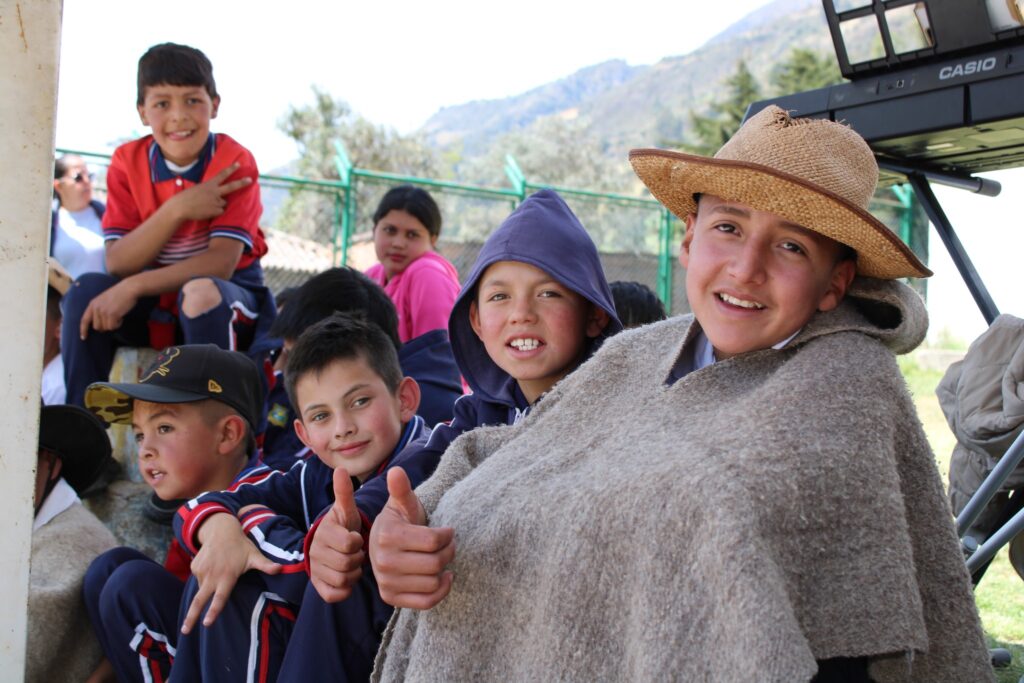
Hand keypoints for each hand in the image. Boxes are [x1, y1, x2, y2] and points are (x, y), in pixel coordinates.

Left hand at [79, 278, 139, 338]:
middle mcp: (96, 308)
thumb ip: (99, 309)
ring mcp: (103, 312)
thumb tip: (99, 324)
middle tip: (113, 320)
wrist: (129, 288)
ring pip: (106, 328)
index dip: (83, 330)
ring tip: (118, 315)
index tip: (83, 338)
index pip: (84, 320)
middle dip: (105, 326)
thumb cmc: (119, 294)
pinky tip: (121, 316)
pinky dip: (118, 324)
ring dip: (113, 324)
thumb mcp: (104, 300)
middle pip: (97, 327)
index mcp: (92, 304)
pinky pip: (113, 327)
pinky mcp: (112, 315)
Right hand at [170, 163, 251, 221]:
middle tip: (251, 180)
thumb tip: (221, 196)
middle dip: (242, 183)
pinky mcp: (216, 210)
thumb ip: (210, 190)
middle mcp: (214, 191)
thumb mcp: (199, 189)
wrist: (180, 207)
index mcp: (209, 184)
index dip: (231, 169)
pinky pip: (220, 212)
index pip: (222, 174)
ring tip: (206, 205)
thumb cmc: (187, 198)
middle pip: (231, 187)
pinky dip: (215, 212)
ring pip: (224, 203)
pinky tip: (206, 211)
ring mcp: (216, 201)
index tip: (239, 164)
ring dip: (218, 205)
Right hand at [180, 512, 280, 633]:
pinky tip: (214, 565)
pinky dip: (206, 577)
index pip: (220, 597)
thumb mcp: (254, 555)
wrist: (221, 530)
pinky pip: (199, 578)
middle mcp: (212, 575)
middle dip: (191, 617)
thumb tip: (281, 569)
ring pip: (202, 588)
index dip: (213, 611)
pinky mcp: (194, 567)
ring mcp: (201, 571)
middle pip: (200, 600)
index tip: (206, 623)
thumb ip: (265, 565)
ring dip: (208, 587)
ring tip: (221, 569)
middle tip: (184, 631)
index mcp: (227, 576)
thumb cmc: (241, 546)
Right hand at [309, 467, 365, 602]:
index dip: (358, 543)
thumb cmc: (345, 526)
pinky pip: (334, 594)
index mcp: (324, 532)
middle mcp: (315, 551)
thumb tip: (340, 469)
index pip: (349, 543)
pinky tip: (348, 577)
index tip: (357, 538)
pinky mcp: (317, 586)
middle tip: (358, 552)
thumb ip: (344, 492)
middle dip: (357, 559)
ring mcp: (315, 570)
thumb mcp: (347, 510)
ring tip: (354, 563)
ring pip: (342, 580)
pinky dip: (345, 588)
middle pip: (346, 563)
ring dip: (353, 573)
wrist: (333, 546)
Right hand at [368, 467, 454, 609]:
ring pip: (433, 582)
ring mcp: (386, 582)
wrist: (382, 545)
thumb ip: (401, 489)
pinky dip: (441, 591)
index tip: (448, 531)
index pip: (433, 541)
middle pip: (435, 563)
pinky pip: (426, 602)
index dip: (448, 535)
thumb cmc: (399, 522)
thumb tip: (396, 472)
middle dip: (449, 551)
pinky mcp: (391, 598)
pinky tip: (444, 577)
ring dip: (445, 569)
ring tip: (443, 558)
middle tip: (449, 545)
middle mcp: (382, 561)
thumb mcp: (402, 504)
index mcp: (387, 535)